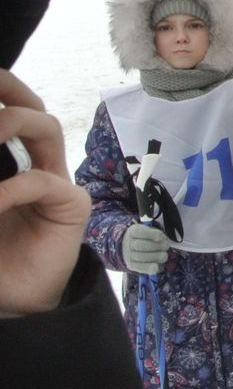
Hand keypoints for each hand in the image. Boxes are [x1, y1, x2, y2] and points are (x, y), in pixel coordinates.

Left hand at [0, 71, 91, 316]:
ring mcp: (56, 184)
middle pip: (34, 110)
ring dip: (12, 123)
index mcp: (10, 163)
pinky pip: (43, 181)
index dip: (4, 90)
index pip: (11, 113)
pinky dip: (11, 188)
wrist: (11, 298)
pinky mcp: (71, 207)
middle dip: (10, 92)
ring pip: (47, 130)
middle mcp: (37, 166)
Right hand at [123, 223, 169, 273]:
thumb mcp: (148, 231)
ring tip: (164, 254)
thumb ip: (155, 233)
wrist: (131, 247)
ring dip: (156, 256)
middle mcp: (128, 243)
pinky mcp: (131, 265)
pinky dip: (148, 268)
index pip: (139, 232)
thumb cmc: (145, 237)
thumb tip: (163, 239)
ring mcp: (128, 255)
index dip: (151, 234)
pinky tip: (156, 267)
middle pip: (141, 245)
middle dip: (157, 246)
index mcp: (132, 232)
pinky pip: (139, 267)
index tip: (161, 237)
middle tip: (166, 246)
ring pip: (141, 257)